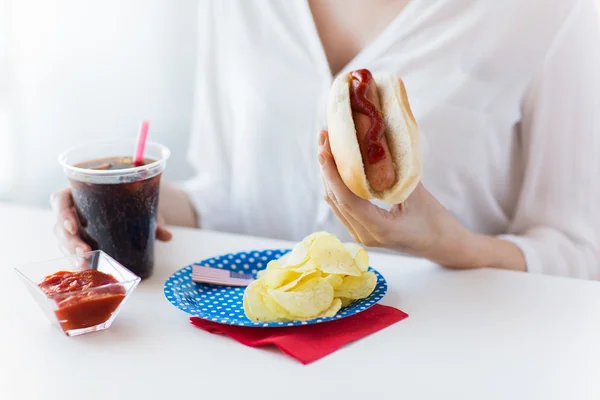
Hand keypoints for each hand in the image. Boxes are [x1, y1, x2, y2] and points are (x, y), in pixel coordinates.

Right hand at [50, 188, 172, 255]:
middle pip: (60, 225)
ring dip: (71, 253)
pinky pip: (70, 250)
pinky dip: (75, 260)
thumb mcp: (141, 205)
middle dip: (69, 240)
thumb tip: (167, 236)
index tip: (73, 226)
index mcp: (79, 192)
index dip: (62, 212)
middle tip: (84, 251)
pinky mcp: (77, 241)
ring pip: (63, 240)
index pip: (60, 199)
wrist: (132, 206)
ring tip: (84, 264)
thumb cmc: (129, 200)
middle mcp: (72, 209)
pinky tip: (83, 268)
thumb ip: (152, 219)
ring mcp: (72, 227)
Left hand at [318, 130, 525, 269]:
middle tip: (323, 138)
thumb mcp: (419, 195)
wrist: (443, 246)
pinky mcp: (361, 231)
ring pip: (335, 203)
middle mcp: (365, 235)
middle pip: (335, 199)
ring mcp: (361, 235)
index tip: (324, 150)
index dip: (332, 173)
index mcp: (380, 229)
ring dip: (329, 175)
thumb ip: (397, 173)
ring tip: (326, 146)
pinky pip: (342, 207)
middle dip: (326, 168)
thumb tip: (379, 144)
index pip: (346, 199)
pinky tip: (337, 166)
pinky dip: (337, 185)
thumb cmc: (436, 221)